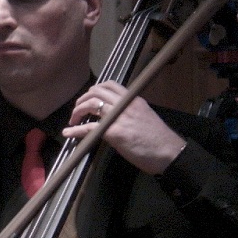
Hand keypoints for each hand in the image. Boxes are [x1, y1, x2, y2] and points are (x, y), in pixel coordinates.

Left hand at [62, 82, 185, 174]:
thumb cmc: (158, 138)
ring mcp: (119, 117)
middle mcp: (125, 104)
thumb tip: (110, 114)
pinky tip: (68, 133)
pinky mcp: (114, 132)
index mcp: (133, 99)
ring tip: (72, 120)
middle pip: (96, 92)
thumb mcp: (144, 116)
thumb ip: (127, 111)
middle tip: (77, 111)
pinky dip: (75, 130)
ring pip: (91, 105)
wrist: (169, 152)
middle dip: (82, 100)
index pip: (110, 85)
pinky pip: (89, 128)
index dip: (94, 90)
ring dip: (77, 112)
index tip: (88, 99)